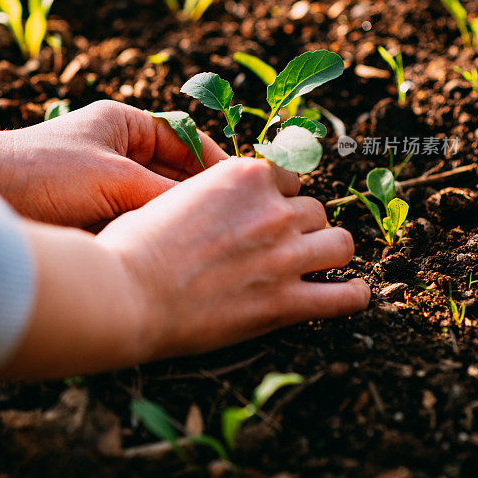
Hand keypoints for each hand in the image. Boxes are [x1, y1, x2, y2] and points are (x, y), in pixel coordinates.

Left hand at [0, 100, 225, 227]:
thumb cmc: (43, 171)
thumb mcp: (114, 177)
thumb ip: (163, 193)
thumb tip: (213, 212)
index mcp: (125, 125)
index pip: (186, 139)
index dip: (216, 163)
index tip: (245, 186)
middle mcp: (119, 151)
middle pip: (174, 174)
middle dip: (200, 197)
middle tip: (235, 221)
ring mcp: (106, 184)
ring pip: (156, 202)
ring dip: (176, 219)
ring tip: (213, 240)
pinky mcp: (94, 214)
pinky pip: (135, 223)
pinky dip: (152, 235)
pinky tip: (173, 252)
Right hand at [97, 157, 369, 362]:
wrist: (125, 293)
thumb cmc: (133, 245)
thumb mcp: (171, 197)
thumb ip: (208, 193)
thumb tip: (214, 201)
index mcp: (244, 176)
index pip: (289, 174)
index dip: (280, 194)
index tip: (270, 208)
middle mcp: (272, 210)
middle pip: (315, 210)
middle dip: (301, 225)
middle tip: (282, 244)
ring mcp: (285, 256)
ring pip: (340, 244)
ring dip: (328, 252)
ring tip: (317, 265)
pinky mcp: (286, 303)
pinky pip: (345, 298)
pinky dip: (352, 296)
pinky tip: (350, 296)